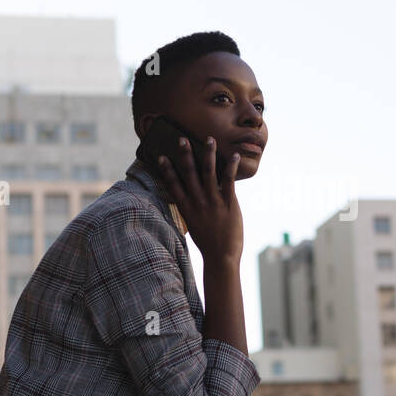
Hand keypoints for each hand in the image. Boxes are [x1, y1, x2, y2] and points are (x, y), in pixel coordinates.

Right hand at [157, 135, 243, 262]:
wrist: (221, 256)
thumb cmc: (208, 242)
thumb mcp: (194, 224)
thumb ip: (192, 209)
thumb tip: (191, 197)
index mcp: (186, 208)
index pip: (173, 185)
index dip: (167, 170)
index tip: (161, 156)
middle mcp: (197, 202)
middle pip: (189, 174)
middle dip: (185, 155)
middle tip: (182, 139)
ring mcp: (212, 202)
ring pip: (209, 173)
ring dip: (209, 155)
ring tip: (210, 139)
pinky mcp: (228, 203)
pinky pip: (228, 182)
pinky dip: (231, 167)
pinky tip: (234, 156)